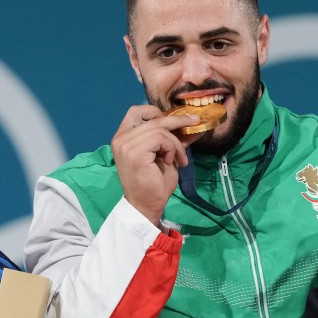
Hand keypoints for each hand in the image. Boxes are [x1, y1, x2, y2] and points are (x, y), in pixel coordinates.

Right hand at [111, 105, 204, 226]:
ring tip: (179, 159)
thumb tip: (192, 122)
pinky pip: (161, 139)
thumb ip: (171, 138)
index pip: (136, 111)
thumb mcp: (165, 155)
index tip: (174, 120)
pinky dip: (172, 149)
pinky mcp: (135, 152)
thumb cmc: (154, 184)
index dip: (156, 112)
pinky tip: (172, 162)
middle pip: (153, 118)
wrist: (146, 206)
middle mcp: (121, 139)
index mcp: (123, 137)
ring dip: (175, 143)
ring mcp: (126, 144)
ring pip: (160, 129)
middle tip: (195, 122)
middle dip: (177, 121)